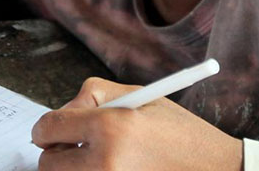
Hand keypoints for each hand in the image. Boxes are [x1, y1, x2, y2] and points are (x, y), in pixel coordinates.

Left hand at [32, 77, 241, 170]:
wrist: (214, 168)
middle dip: (54, 153)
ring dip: (71, 169)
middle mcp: (105, 161)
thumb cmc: (178, 130)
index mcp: (109, 127)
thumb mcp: (138, 96)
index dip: (43, 128)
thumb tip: (61, 113)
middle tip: (71, 147)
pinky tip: (109, 168)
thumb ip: (92, 96)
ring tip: (95, 158)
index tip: (46, 131)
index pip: (48, 128)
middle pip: (48, 163)